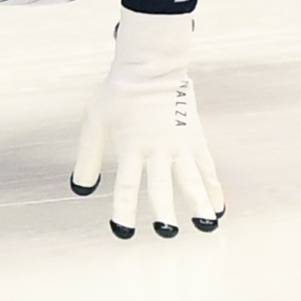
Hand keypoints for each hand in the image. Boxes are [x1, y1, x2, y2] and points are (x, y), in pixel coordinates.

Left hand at [71, 9, 225, 238]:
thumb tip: (81, 190)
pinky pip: (207, 167)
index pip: (126, 185)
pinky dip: (214, 187)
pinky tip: (219, 207)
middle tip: (166, 233)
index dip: (124, 210)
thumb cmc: (119, 95)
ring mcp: (180, 144)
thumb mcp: (95, 122)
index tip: (122, 232)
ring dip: (199, 203)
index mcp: (131, 145)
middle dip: (165, 211)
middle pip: (162, 184)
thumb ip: (88, 158)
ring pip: (191, 178)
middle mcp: (157, 148)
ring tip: (206, 226)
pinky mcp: (196, 139)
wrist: (152, 67)